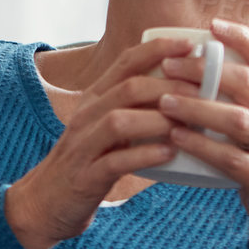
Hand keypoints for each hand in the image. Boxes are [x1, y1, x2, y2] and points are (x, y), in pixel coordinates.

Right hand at [5, 36, 204, 248]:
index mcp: (95, 99)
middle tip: (204, 91)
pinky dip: (144, 155)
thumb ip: (136, 108)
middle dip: (170, 86)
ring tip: (190, 123)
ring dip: (158, 119)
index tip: (191, 44)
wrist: (44, 203)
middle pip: (128, 88)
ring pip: (120, 121)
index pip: (126, 62)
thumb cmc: (86, 163)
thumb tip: (184, 93)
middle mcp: (87, 116)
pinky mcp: (85, 177)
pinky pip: (115, 161)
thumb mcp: (106, 128)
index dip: (158, 49)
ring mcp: (84, 146)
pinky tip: (169, 154)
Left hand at [155, 18, 248, 245]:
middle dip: (206, 71)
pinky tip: (177, 138)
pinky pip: (233, 160)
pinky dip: (202, 147)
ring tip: (165, 102)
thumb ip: (241, 100)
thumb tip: (202, 65)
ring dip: (198, 108)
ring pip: (239, 121)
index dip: (243, 38)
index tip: (212, 26)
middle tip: (170, 66)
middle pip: (248, 85)